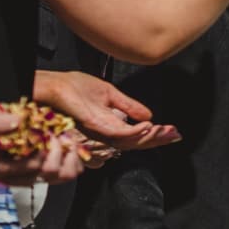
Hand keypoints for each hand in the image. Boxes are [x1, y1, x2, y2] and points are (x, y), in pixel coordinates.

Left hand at [33, 70, 179, 153]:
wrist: (54, 84)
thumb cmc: (72, 87)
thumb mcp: (109, 94)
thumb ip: (128, 106)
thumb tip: (149, 115)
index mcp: (109, 126)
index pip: (136, 136)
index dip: (156, 136)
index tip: (173, 132)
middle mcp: (104, 132)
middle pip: (136, 143)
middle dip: (158, 139)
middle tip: (175, 134)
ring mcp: (99, 131)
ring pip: (129, 142)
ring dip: (150, 137)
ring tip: (165, 131)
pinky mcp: (94, 126)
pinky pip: (118, 134)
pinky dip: (135, 132)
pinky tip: (148, 126)